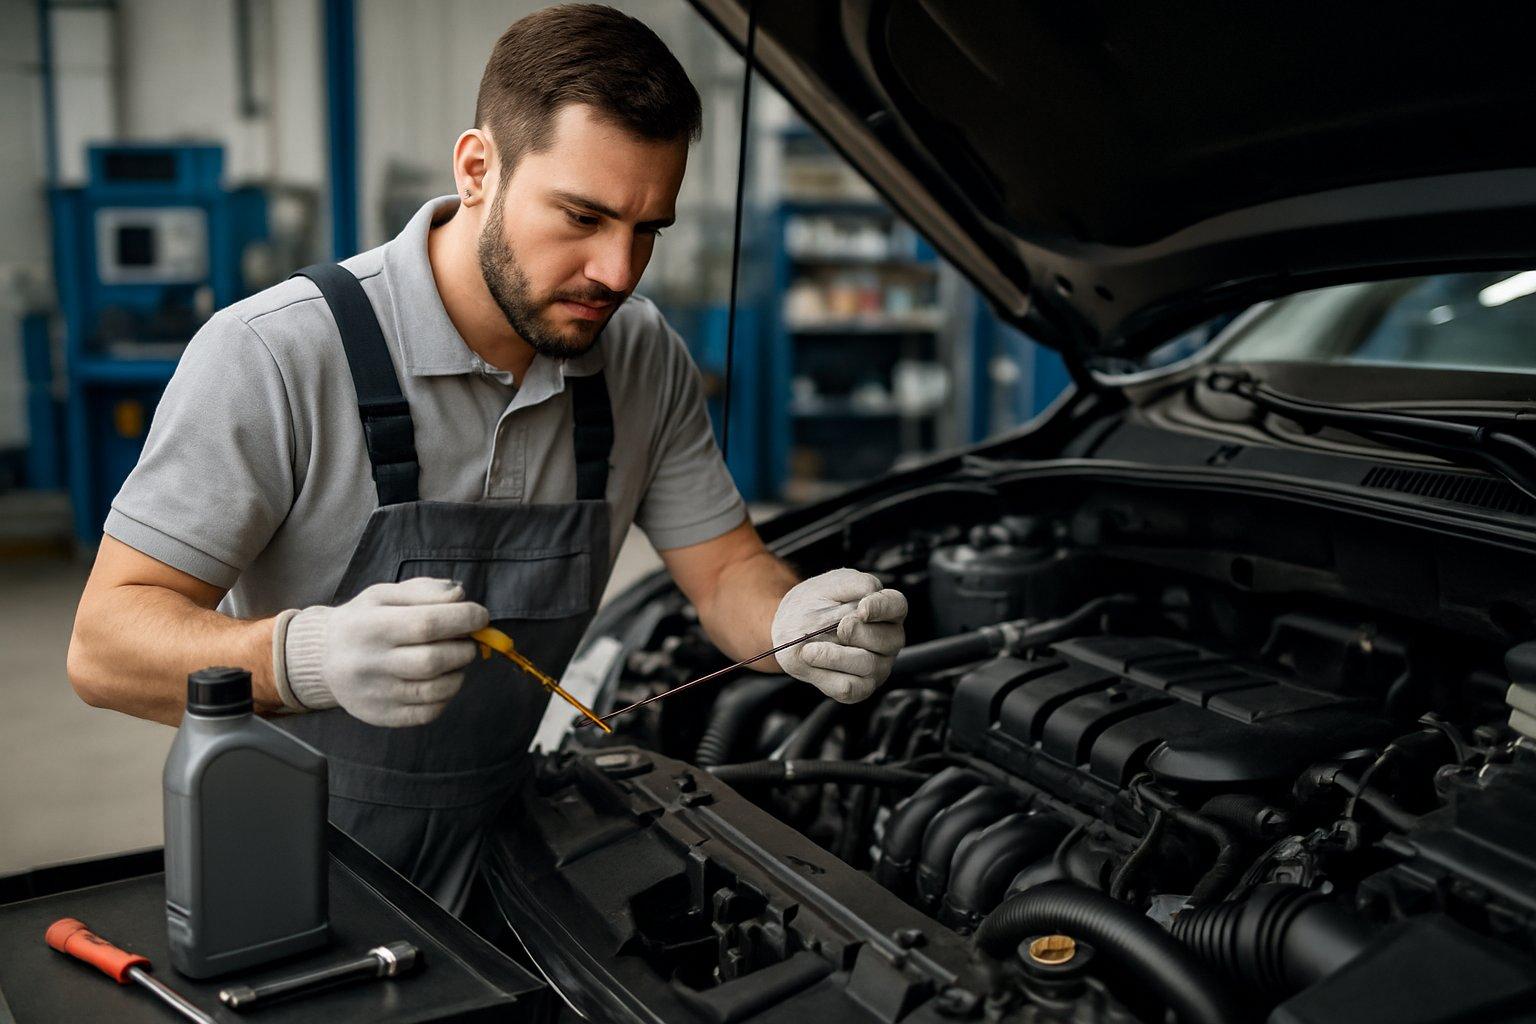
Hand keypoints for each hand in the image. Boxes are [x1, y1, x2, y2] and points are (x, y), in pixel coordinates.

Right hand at [277, 578, 489, 726]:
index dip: (463, 619)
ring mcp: (375, 694)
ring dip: (458, 673)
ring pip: (434, 690)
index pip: (427, 624)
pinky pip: (427, 713)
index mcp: (371, 626)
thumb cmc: (363, 620)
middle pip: (433, 660)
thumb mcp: (385, 595)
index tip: (480, 616)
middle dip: (463, 648)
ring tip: (456, 660)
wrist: (322, 658)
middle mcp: (370, 663)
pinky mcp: (381, 716)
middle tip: (467, 640)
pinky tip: (442, 681)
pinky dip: (446, 697)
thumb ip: (423, 591)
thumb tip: (460, 595)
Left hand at [772, 568, 906, 702]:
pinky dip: (825, 676)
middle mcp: (889, 640)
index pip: (896, 605)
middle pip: (887, 639)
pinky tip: (811, 661)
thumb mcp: (830, 584)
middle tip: (835, 627)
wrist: (790, 628)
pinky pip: (849, 688)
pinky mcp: (860, 688)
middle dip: (857, 633)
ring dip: (835, 656)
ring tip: (809, 649)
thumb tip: (869, 595)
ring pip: (867, 665)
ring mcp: (878, 667)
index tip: (861, 609)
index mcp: (886, 610)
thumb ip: (853, 584)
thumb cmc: (815, 603)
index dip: (882, 608)